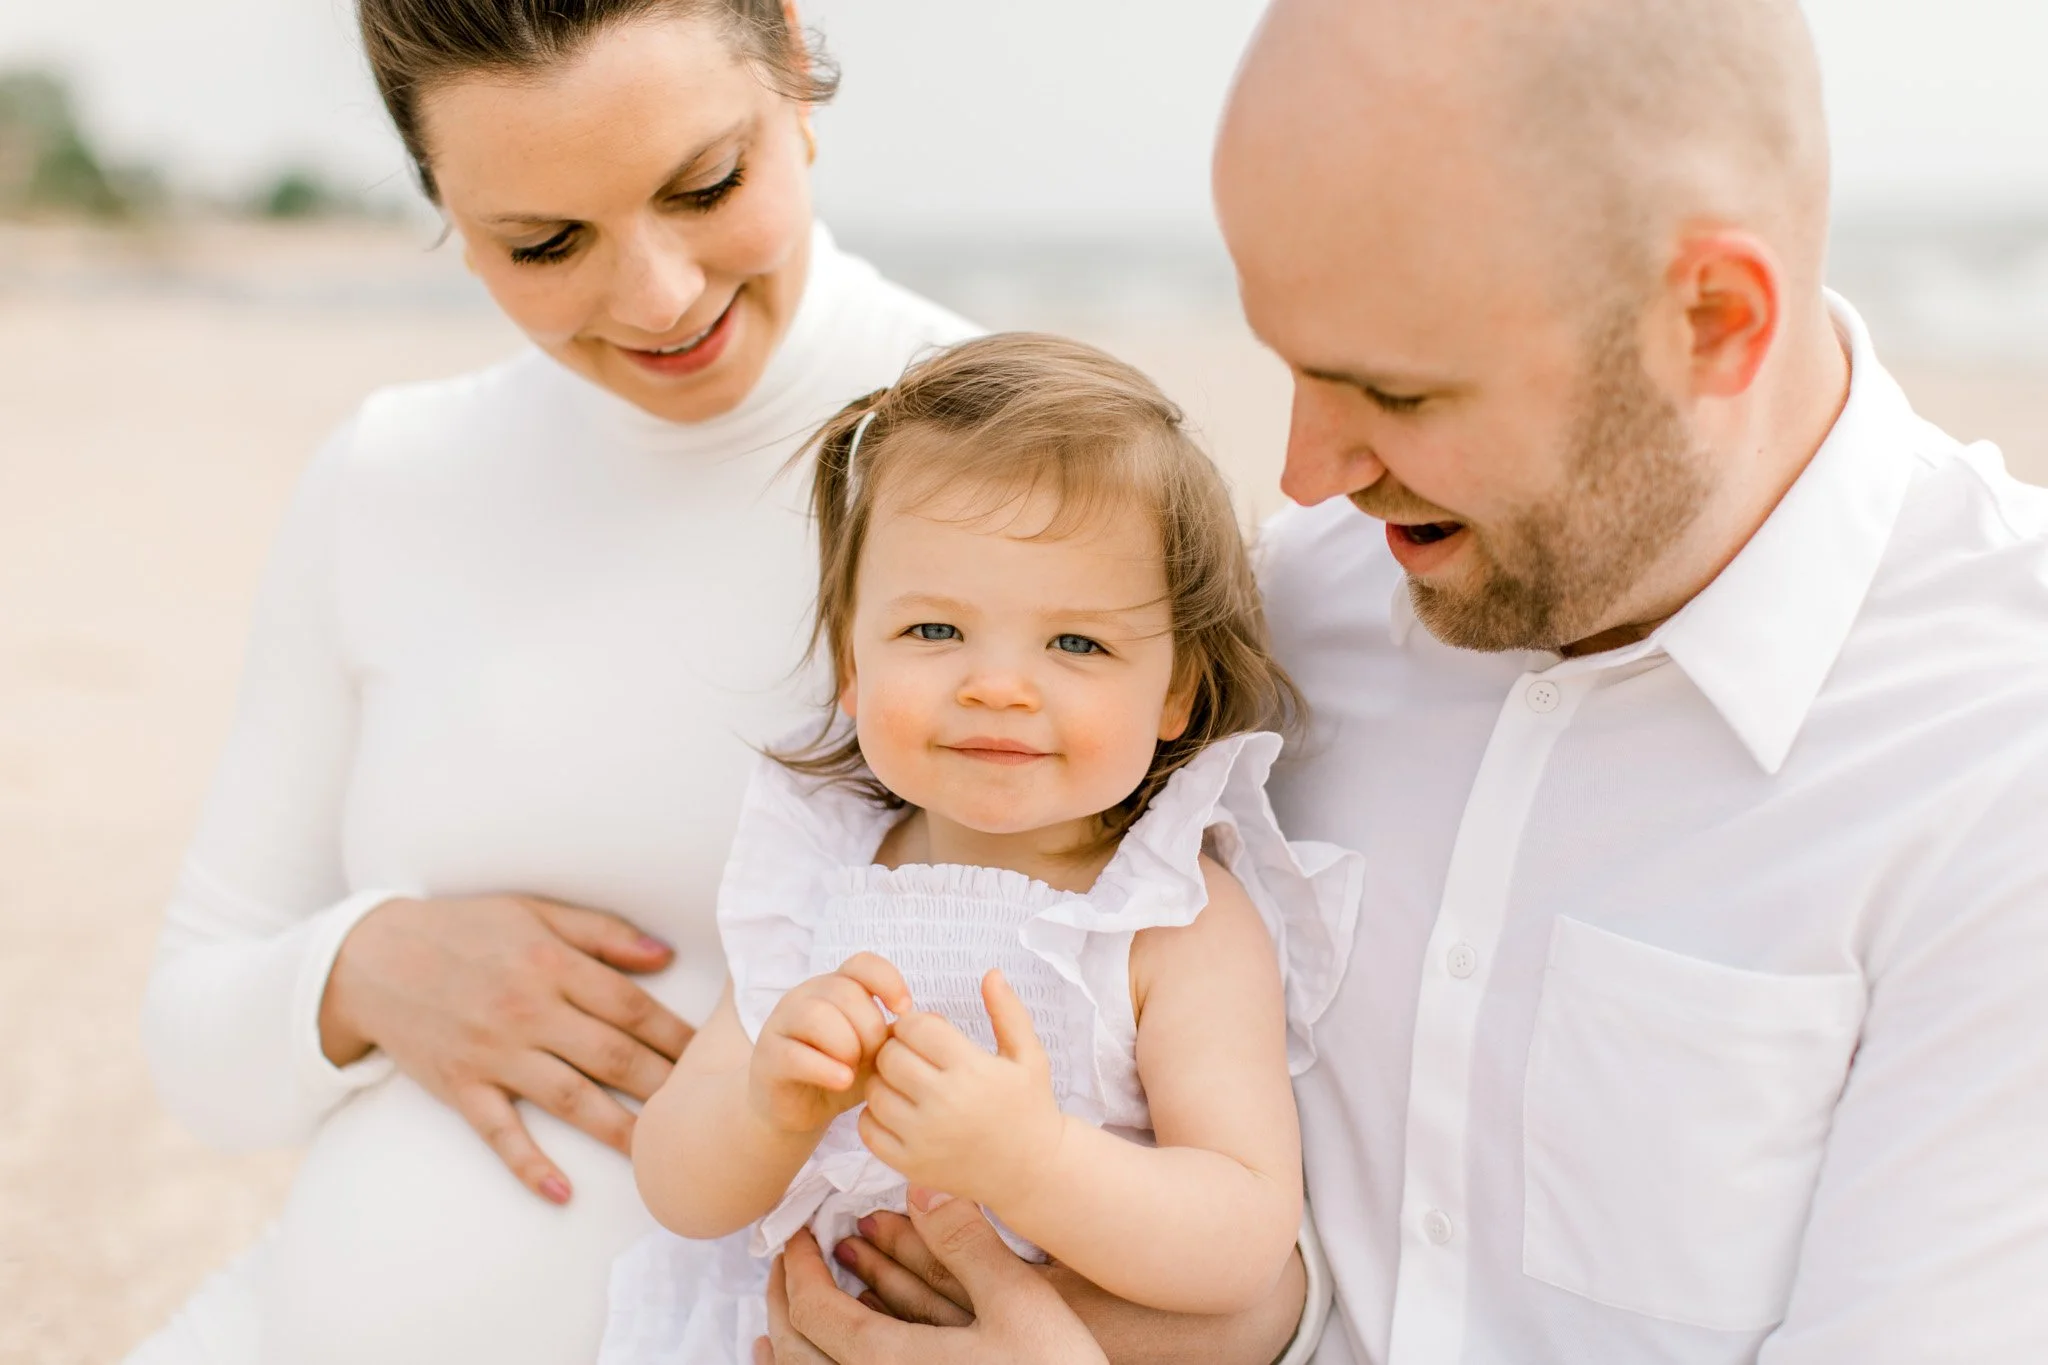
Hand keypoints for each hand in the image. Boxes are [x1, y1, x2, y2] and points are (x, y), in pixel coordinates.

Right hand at [319, 894, 691, 1203]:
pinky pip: (500, 1132)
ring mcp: (493, 1053)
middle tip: (705, 1112)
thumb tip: (665, 955)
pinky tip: (563, 1192)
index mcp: (552, 964)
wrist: (372, 956)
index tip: (712, 1056)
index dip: (677, 1034)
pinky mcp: (460, 1086)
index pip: (632, 1007)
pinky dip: (530, 1164)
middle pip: (612, 1056)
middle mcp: (528, 1011)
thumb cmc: (465, 930)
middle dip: (665, 1086)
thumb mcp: (535, 912)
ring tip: (661, 1155)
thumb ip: (603, 934)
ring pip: (570, 1098)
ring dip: (619, 1129)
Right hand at [752, 953, 913, 1134]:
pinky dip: (825, 1068)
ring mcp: (783, 1023)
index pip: (863, 963)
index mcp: (836, 987)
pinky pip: (796, 1054)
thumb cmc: (841, 1073)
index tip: (904, 1011)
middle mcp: (807, 996)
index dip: (888, 981)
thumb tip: (932, 1020)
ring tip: (853, 1070)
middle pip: (845, 991)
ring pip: (817, 1015)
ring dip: (846, 1045)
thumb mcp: (876, 1053)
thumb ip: (896, 1035)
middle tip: (874, 1058)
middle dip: (869, 1028)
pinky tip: (841, 1081)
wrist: (798, 1111)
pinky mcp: (768, 1057)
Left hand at [757, 1188, 1107, 1364]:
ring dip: (787, 1340)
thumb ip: (965, 1241)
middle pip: (795, 1346)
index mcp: (887, 1363)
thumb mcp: (1020, 1304)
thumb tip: (923, 1184)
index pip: (813, 1307)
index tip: (800, 1233)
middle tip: (789, 1259)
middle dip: (784, 1295)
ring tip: (785, 1313)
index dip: (799, 1264)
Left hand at [860, 970, 1063, 1210]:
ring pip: (874, 1091)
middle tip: (914, 1058)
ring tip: (907, 1084)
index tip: (927, 1035)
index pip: (915, 1027)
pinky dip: (875, 1117)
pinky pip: (867, 1129)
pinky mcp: (910, 1164)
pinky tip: (899, 1112)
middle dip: (898, 1049)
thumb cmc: (1030, 1107)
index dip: (916, 1024)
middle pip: (889, 1056)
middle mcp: (944, 1103)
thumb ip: (1008, 1012)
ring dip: (885, 1082)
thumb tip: (991, 973)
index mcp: (971, 1070)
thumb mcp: (1029, 1055)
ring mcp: (924, 1138)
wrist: (1031, 1171)